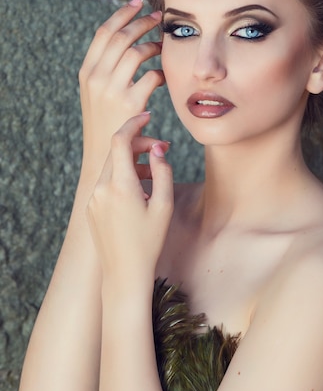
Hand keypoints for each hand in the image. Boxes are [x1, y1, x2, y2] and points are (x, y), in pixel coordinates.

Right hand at [79, 0, 163, 176]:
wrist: (103, 159)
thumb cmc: (106, 125)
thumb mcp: (98, 95)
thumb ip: (109, 70)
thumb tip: (130, 43)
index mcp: (87, 72)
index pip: (104, 32)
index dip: (122, 13)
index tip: (137, 1)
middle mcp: (96, 78)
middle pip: (121, 35)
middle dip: (142, 21)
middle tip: (158, 17)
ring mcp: (111, 90)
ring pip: (136, 51)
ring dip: (154, 44)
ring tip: (163, 46)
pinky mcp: (130, 103)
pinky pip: (151, 75)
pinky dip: (162, 71)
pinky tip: (166, 74)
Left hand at [86, 113, 173, 289]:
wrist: (123, 273)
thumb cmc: (149, 241)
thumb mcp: (164, 206)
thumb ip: (163, 171)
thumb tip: (158, 148)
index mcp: (120, 185)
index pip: (120, 140)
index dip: (133, 124)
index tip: (147, 116)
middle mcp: (101, 188)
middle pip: (116, 151)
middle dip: (138, 144)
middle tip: (161, 149)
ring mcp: (93, 198)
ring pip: (112, 167)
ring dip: (131, 162)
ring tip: (154, 175)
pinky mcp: (91, 207)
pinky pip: (106, 182)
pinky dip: (122, 177)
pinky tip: (140, 191)